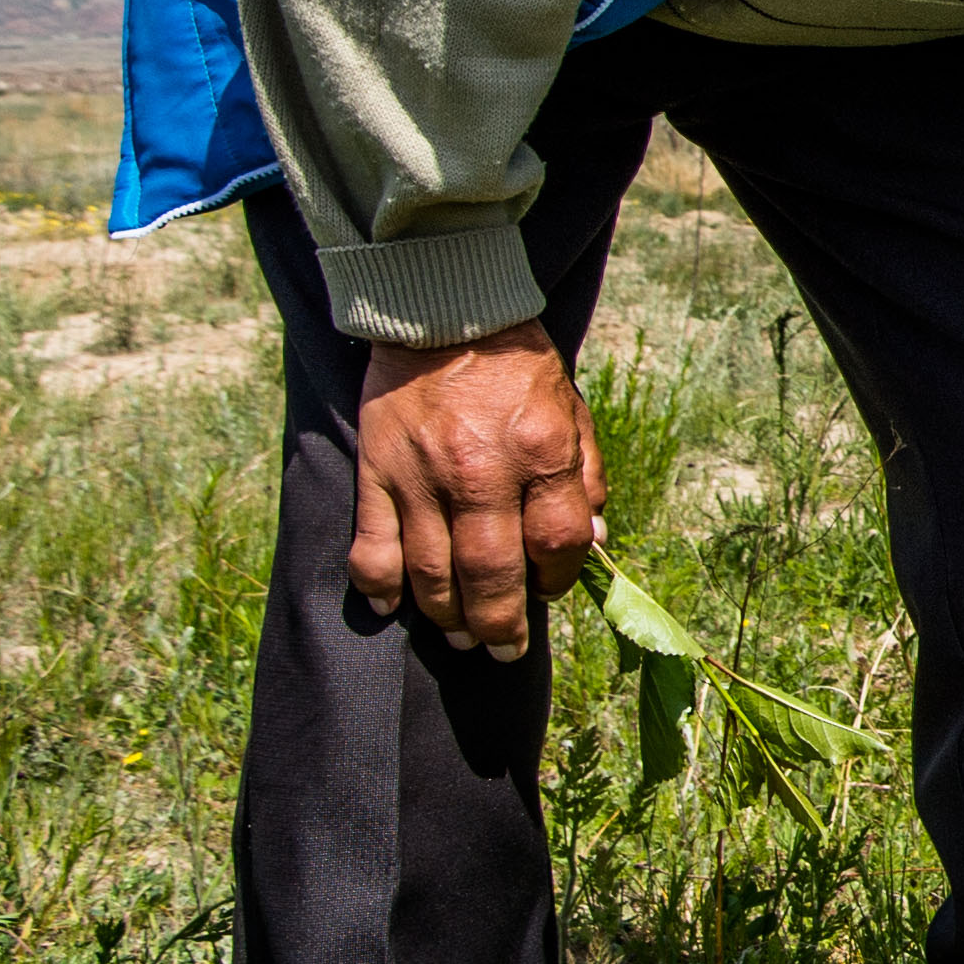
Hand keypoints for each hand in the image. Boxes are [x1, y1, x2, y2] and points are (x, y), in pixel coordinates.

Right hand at [351, 322, 600, 662]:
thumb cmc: (516, 367)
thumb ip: (586, 477)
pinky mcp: (375, 470)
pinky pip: (373, 545)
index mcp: (540, 451)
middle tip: (502, 650)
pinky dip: (380, 586)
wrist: (442, 312)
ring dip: (447, 616)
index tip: (549, 590)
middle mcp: (480, 469)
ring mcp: (421, 474)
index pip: (556, 542)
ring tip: (460, 635)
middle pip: (491, 573)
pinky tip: (393, 607)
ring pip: (431, 572)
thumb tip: (590, 545)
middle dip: (500, 625)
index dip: (557, 580)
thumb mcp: (571, 411)